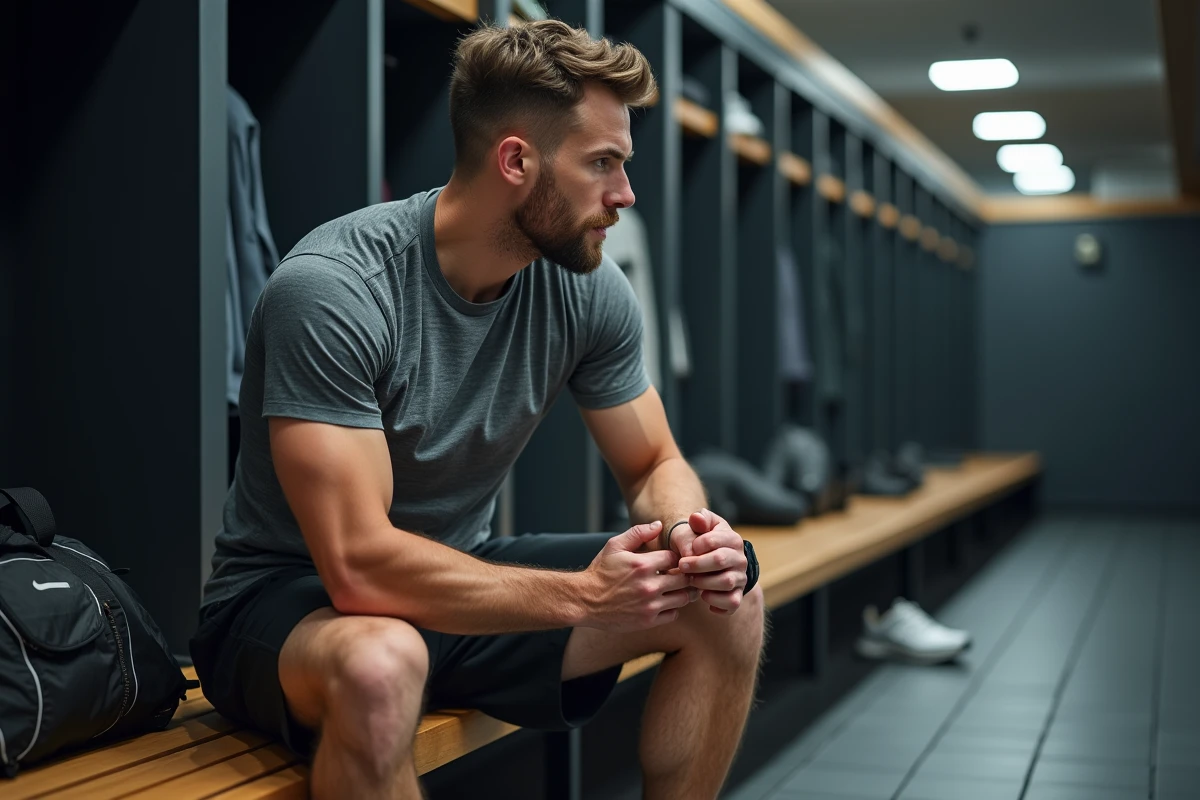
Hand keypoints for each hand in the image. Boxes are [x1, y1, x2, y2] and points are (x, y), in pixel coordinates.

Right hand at [579, 521, 694, 631]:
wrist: (584, 600)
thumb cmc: (600, 572)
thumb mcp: (614, 546)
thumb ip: (638, 533)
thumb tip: (659, 525)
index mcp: (642, 564)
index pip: (675, 558)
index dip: (676, 558)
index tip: (672, 561)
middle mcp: (649, 585)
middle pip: (685, 578)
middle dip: (685, 575)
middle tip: (681, 575)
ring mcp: (650, 605)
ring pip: (683, 598)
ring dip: (682, 592)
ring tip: (676, 589)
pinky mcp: (648, 620)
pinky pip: (673, 614)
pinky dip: (673, 608)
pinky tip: (665, 602)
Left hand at [674, 509, 747, 615]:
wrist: (714, 564)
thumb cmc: (704, 543)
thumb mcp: (703, 528)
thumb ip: (700, 519)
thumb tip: (696, 518)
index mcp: (732, 539)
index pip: (715, 540)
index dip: (697, 544)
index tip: (688, 549)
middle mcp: (740, 559)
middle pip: (720, 560)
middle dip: (697, 564)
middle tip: (682, 565)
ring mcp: (740, 579)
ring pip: (725, 582)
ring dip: (704, 582)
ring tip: (691, 580)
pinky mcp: (737, 596)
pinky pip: (731, 602)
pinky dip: (715, 601)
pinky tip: (703, 595)